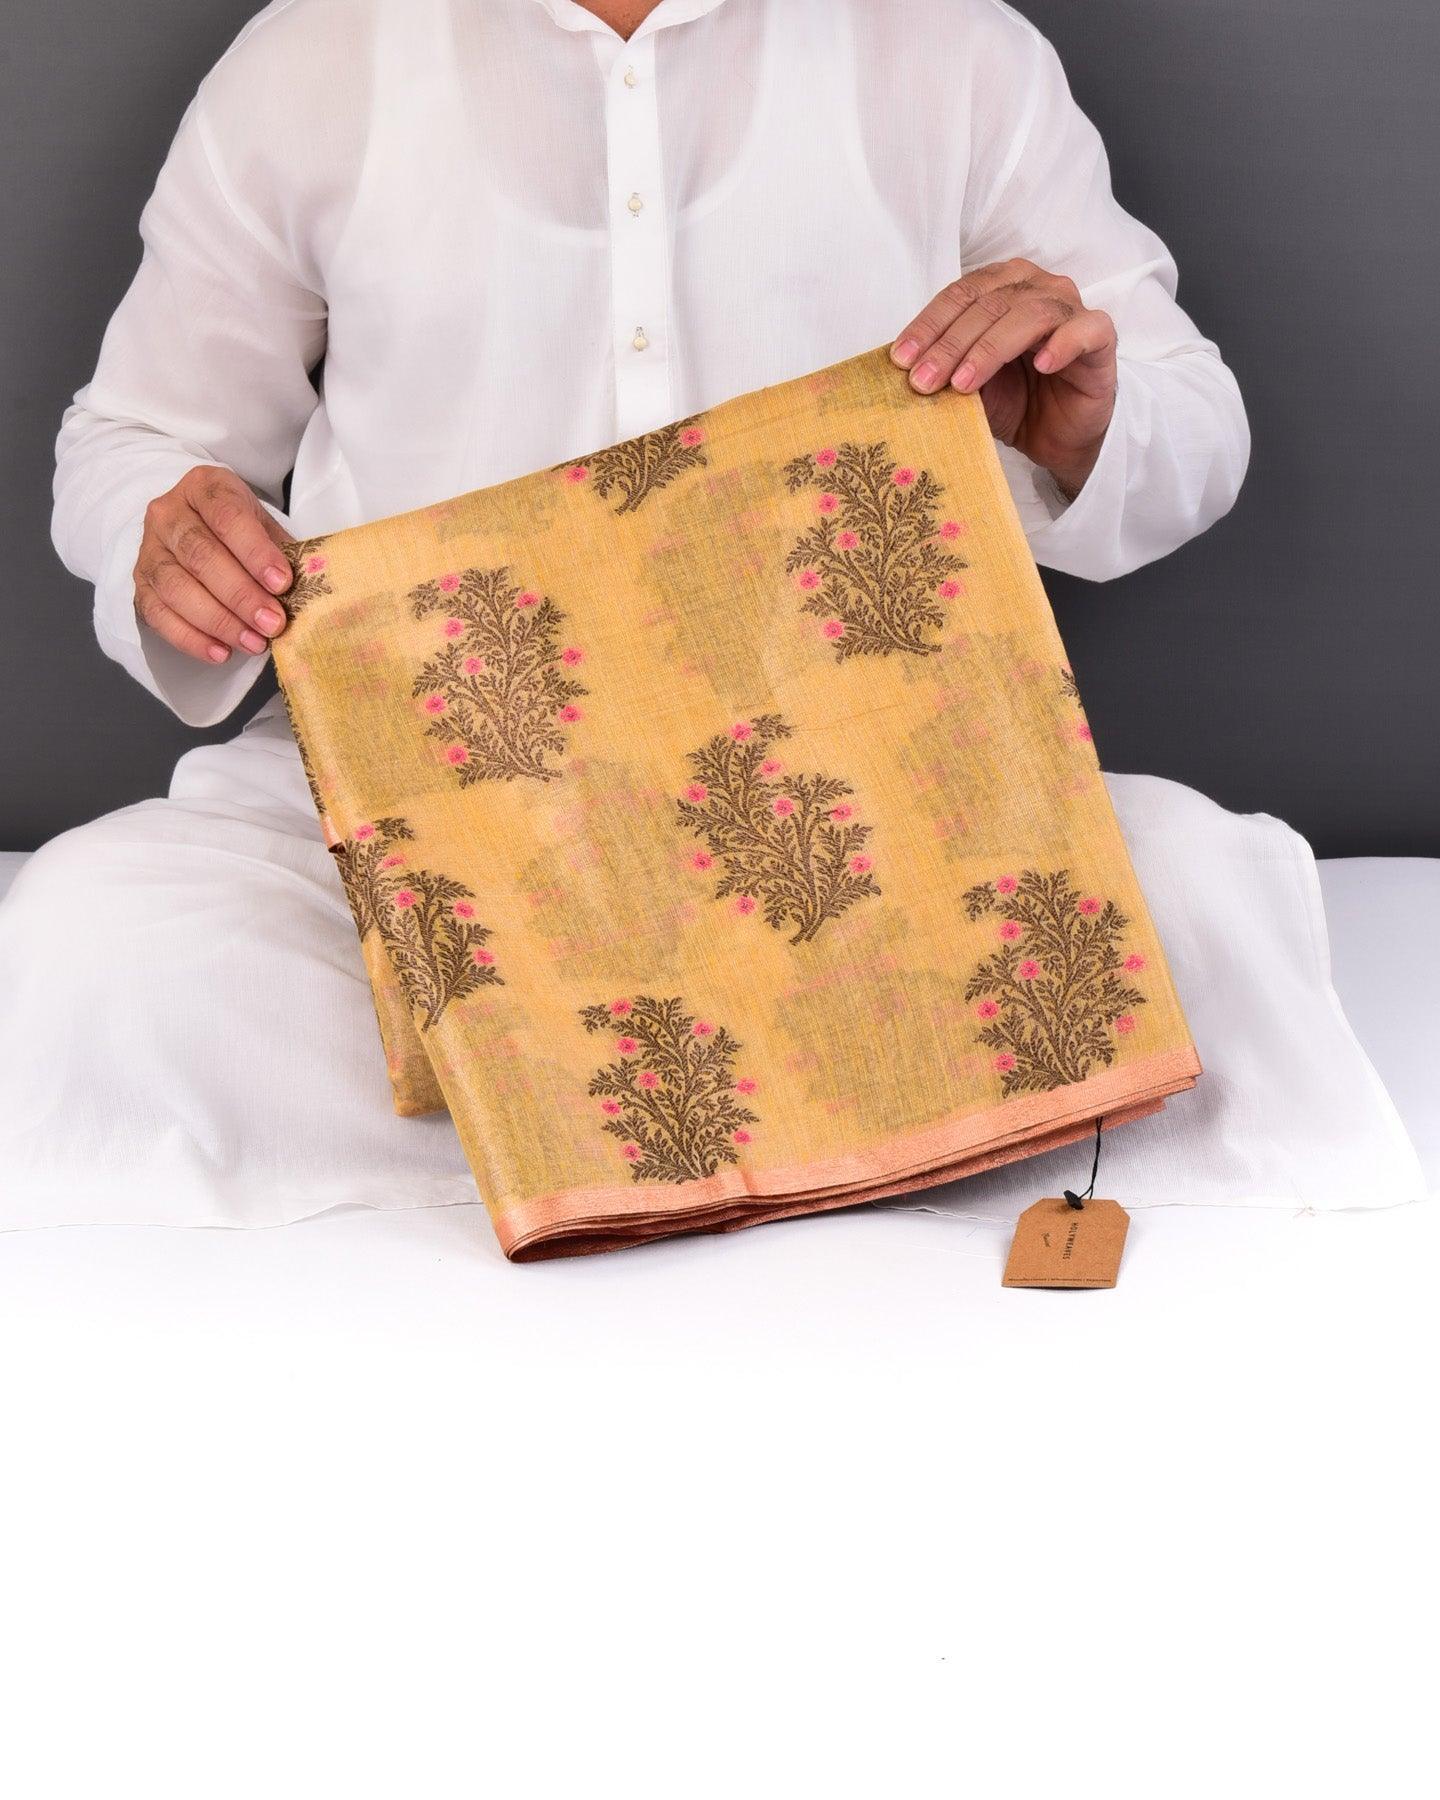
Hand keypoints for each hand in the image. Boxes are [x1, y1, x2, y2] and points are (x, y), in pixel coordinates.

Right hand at [133, 465, 294, 664]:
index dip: (255, 552)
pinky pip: (158, 615)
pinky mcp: (139, 585)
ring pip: (176, 587)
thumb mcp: (263, 526)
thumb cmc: (239, 531)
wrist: (196, 529)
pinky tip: (221, 653)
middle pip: (200, 555)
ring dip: (219, 621)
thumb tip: (310, 586)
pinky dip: (190, 638)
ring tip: (254, 643)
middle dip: (241, 595)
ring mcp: (148, 549)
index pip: (227, 517)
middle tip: (273, 623)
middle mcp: (168, 513)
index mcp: (203, 487)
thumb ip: (280, 550)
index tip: (282, 583)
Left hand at [891, 260, 1117, 498]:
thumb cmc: (1017, 402)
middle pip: (989, 303)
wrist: (1059, 436)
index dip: (929, 324)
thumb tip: (905, 369)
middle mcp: (1037, 288)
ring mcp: (1071, 309)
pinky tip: (1042, 365)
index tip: (901, 359)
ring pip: (1029, 314)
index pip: (961, 294)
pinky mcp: (1100, 337)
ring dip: (990, 349)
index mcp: (1002, 288)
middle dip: (951, 343)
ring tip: (964, 384)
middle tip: (923, 380)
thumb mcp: (970, 387)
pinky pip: (1086, 329)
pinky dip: (1062, 344)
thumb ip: (947, 369)